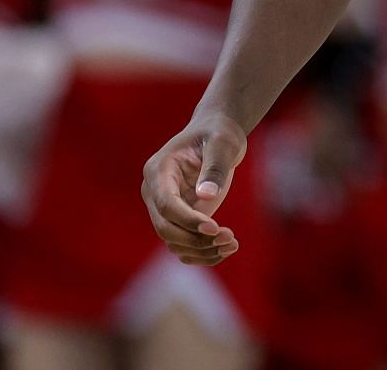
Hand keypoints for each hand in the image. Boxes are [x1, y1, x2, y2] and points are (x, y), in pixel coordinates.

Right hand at [140, 112, 246, 265]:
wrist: (217, 134)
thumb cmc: (219, 133)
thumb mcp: (222, 143)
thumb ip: (214, 168)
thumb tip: (206, 196)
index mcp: (158, 171)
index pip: (167, 204)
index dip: (188, 220)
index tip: (215, 228)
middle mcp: (154, 192)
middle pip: (165, 228)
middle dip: (196, 239)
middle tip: (230, 239)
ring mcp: (163, 207)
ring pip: (173, 241)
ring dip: (201, 250)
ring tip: (232, 244)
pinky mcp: (178, 217)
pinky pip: (183, 243)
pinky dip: (201, 252)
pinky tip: (226, 250)